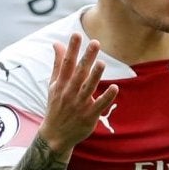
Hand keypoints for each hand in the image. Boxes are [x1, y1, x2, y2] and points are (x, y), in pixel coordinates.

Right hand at [38, 36, 118, 151]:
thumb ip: (58, 64)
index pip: (67, 63)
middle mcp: (69, 93)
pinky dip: (106, 97)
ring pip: (88, 88)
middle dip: (86, 58)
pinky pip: (99, 105)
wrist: (55, 135)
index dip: (71, 49)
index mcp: (61, 84)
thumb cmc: (56, 106)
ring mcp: (79, 104)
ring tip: (102, 63)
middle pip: (79, 73)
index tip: (76, 34)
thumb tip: (57, 43)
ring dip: (95, 76)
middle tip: (95, 43)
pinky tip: (114, 88)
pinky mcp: (89, 116)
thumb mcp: (54, 85)